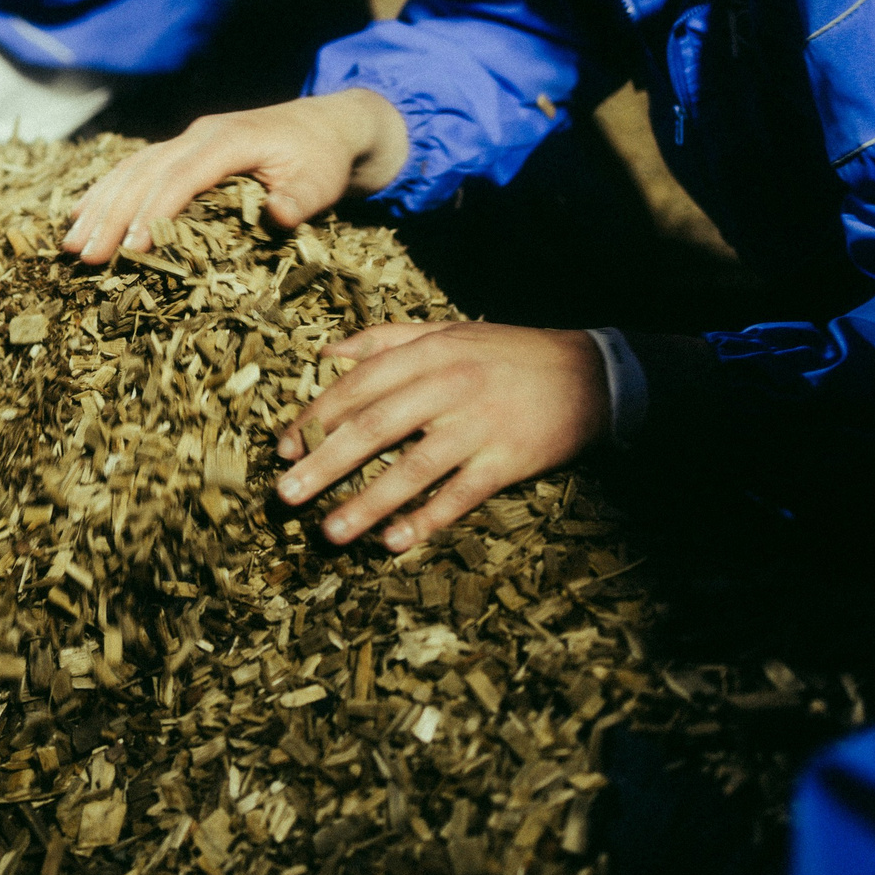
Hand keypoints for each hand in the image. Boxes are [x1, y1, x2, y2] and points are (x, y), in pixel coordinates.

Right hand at [63, 90, 409, 264]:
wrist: (326, 125)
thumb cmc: (322, 158)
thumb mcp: (322, 180)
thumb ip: (302, 198)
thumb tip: (279, 216)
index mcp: (229, 140)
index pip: (181, 176)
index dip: (154, 211)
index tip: (132, 248)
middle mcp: (199, 135)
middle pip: (144, 173)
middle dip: (111, 215)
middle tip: (85, 256)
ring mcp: (186, 140)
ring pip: (131, 169)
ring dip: (99, 205)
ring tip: (71, 244)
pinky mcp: (181, 151)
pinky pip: (135, 169)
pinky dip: (107, 193)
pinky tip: (82, 216)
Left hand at [273, 320, 608, 552]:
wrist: (592, 375)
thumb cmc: (508, 354)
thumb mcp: (448, 331)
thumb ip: (384, 340)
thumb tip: (325, 355)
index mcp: (430, 352)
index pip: (359, 385)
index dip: (316, 417)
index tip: (282, 448)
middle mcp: (449, 386)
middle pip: (375, 428)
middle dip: (324, 463)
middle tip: (285, 494)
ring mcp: (479, 426)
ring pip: (412, 468)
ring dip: (366, 503)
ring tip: (330, 530)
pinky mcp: (507, 461)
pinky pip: (459, 496)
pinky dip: (425, 520)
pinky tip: (393, 542)